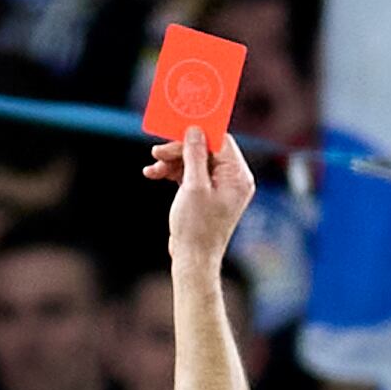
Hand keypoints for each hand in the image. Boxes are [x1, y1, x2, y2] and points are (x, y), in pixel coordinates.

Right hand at [150, 124, 256, 261]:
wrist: (193, 260)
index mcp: (238, 176)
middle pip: (205, 149)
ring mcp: (219, 187)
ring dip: (172, 161)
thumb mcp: (193, 186)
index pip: (220, 141)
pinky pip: (190, 174)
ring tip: (152, 168)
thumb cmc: (196, 228)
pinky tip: (153, 174)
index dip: (198, 133)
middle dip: (179, 150)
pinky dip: (172, 172)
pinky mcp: (206, 194)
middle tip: (157, 152)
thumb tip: (195, 130)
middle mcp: (232, 180)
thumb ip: (195, 155)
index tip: (176, 129)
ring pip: (194, 161)